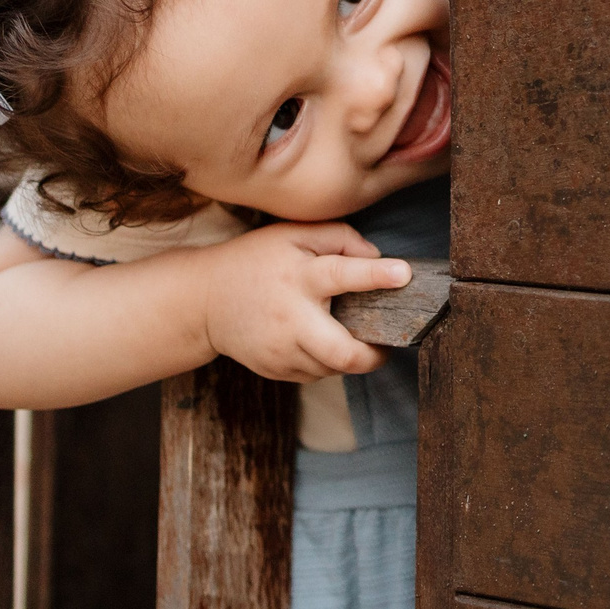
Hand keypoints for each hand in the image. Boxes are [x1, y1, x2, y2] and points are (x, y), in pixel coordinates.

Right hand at [196, 221, 412, 381]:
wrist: (205, 300)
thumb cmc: (256, 261)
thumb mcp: (293, 234)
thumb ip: (340, 238)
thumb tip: (377, 257)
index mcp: (299, 277)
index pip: (342, 275)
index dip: (376, 275)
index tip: (404, 274)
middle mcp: (291, 319)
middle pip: (341, 352)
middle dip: (374, 355)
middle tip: (388, 342)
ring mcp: (281, 351)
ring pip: (333, 368)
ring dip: (350, 356)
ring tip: (349, 334)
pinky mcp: (275, 370)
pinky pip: (315, 374)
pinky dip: (327, 362)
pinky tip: (321, 341)